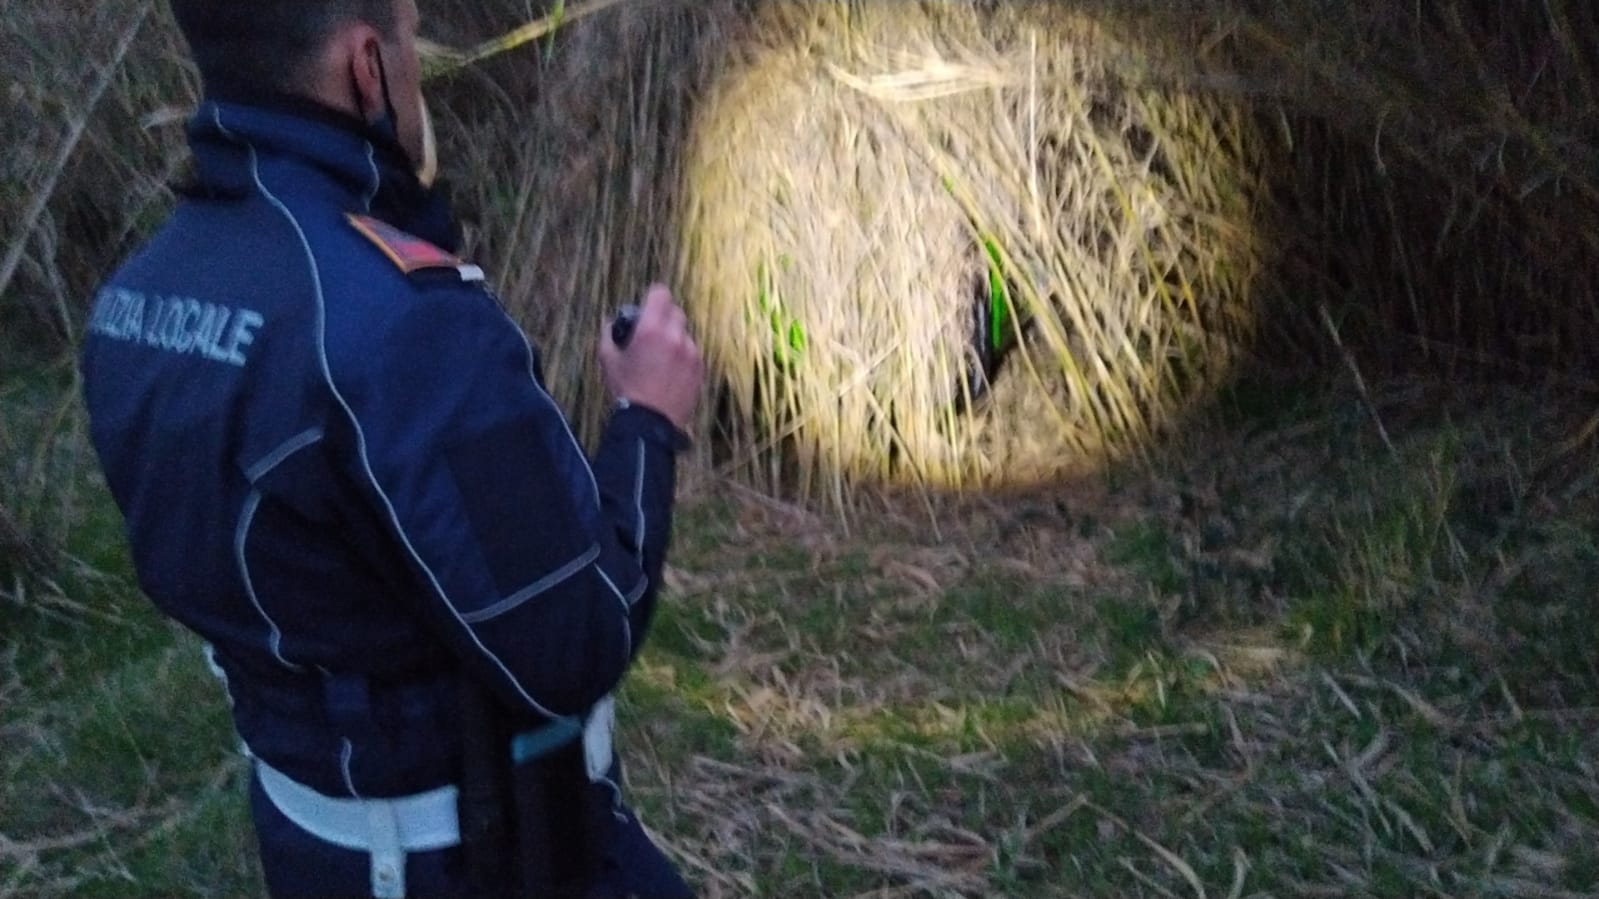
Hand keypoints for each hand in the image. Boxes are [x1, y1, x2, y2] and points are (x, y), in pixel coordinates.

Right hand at [598, 284, 703, 431]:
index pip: (661, 293)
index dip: (653, 298)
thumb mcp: (608, 360)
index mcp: (651, 329)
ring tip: (662, 359)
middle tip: (652, 335)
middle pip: (675, 312)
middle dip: (664, 319)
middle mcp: (675, 336)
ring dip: (675, 339)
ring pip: (685, 334)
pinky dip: (684, 356)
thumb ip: (608, 334)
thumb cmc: (627, 390)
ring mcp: (692, 353)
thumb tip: (610, 322)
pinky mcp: (701, 368)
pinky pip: (693, 352)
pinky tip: (671, 373)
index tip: (648, 308)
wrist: (650, 423)